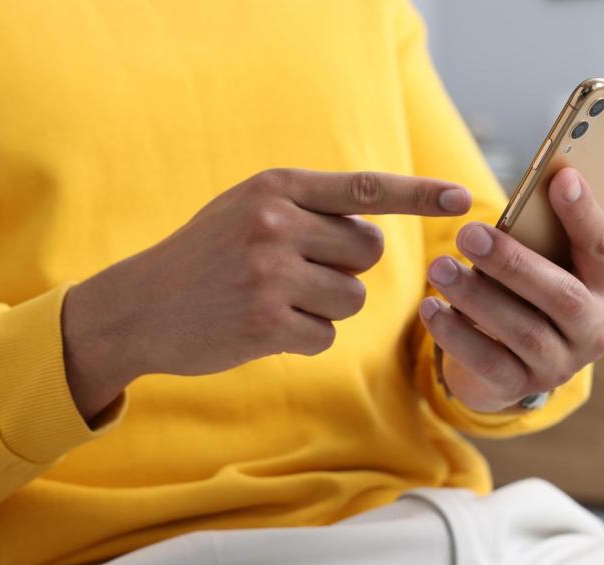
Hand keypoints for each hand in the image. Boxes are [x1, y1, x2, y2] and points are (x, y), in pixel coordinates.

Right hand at [63, 169, 470, 420]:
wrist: (138, 307)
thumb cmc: (206, 255)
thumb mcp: (248, 209)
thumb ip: (309, 207)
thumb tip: (379, 226)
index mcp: (277, 188)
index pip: (367, 188)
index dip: (421, 194)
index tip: (465, 197)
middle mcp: (276, 223)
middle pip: (369, 251)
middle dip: (347, 267)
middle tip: (299, 272)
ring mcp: (270, 272)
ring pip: (352, 297)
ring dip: (326, 306)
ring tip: (277, 299)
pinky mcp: (266, 322)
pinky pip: (326, 334)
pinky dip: (304, 337)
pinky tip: (263, 327)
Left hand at [419, 167, 603, 412]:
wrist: (514, 361)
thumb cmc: (538, 288)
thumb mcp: (562, 256)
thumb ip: (586, 217)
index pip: (603, 246)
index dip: (584, 213)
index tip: (561, 177)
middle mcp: (595, 330)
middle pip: (562, 296)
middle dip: (513, 263)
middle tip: (468, 233)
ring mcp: (560, 364)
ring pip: (522, 332)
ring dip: (477, 298)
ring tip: (439, 268)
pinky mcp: (520, 387)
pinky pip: (488, 362)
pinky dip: (456, 335)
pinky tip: (430, 308)